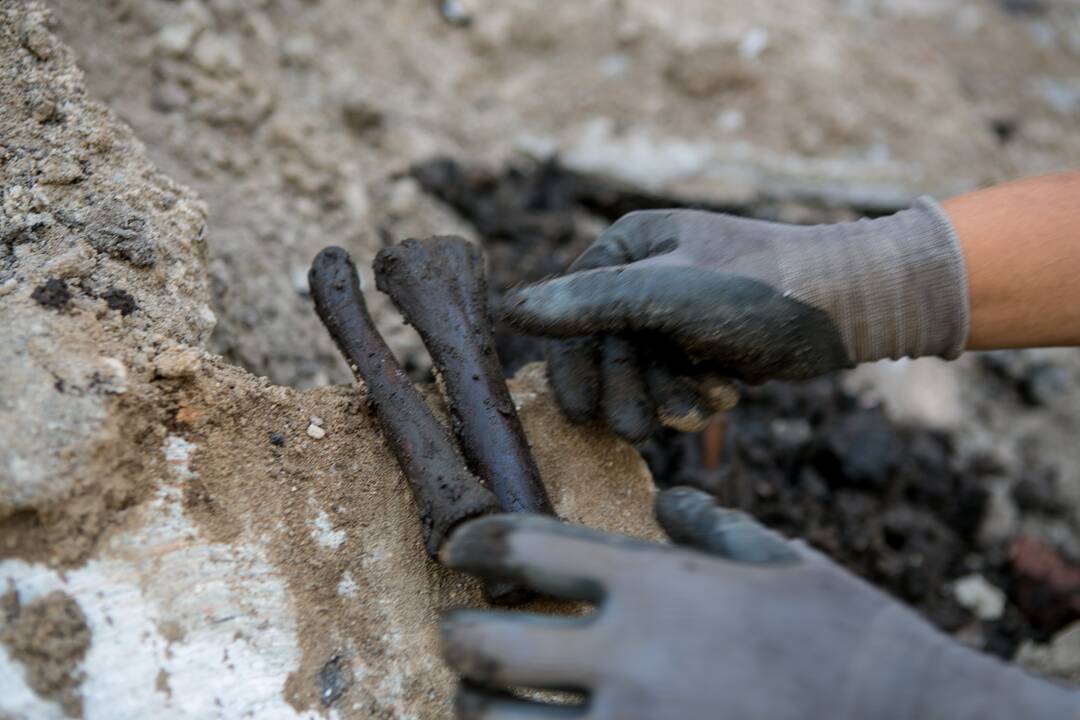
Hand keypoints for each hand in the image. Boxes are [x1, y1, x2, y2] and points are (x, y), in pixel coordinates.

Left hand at [440, 488, 1076, 719]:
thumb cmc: (846, 636)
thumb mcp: (782, 559)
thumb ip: (712, 526)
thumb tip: (669, 502)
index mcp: (658, 585)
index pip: (530, 548)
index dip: (477, 541)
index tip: (458, 546)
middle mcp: (630, 656)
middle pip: (489, 643)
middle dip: (458, 637)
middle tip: (459, 635)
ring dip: (480, 706)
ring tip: (485, 698)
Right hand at [503, 202, 967, 442]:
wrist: (852, 304)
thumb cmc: (758, 287)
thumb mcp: (665, 294)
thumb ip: (588, 304)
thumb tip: (508, 308)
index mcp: (628, 246)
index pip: (573, 313)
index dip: (575, 367)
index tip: (581, 414)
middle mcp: (647, 272)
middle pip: (607, 348)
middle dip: (629, 390)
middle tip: (641, 430)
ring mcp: (678, 307)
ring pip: (644, 370)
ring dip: (666, 397)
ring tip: (698, 408)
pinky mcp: (707, 338)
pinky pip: (678, 377)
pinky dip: (695, 394)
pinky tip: (725, 396)